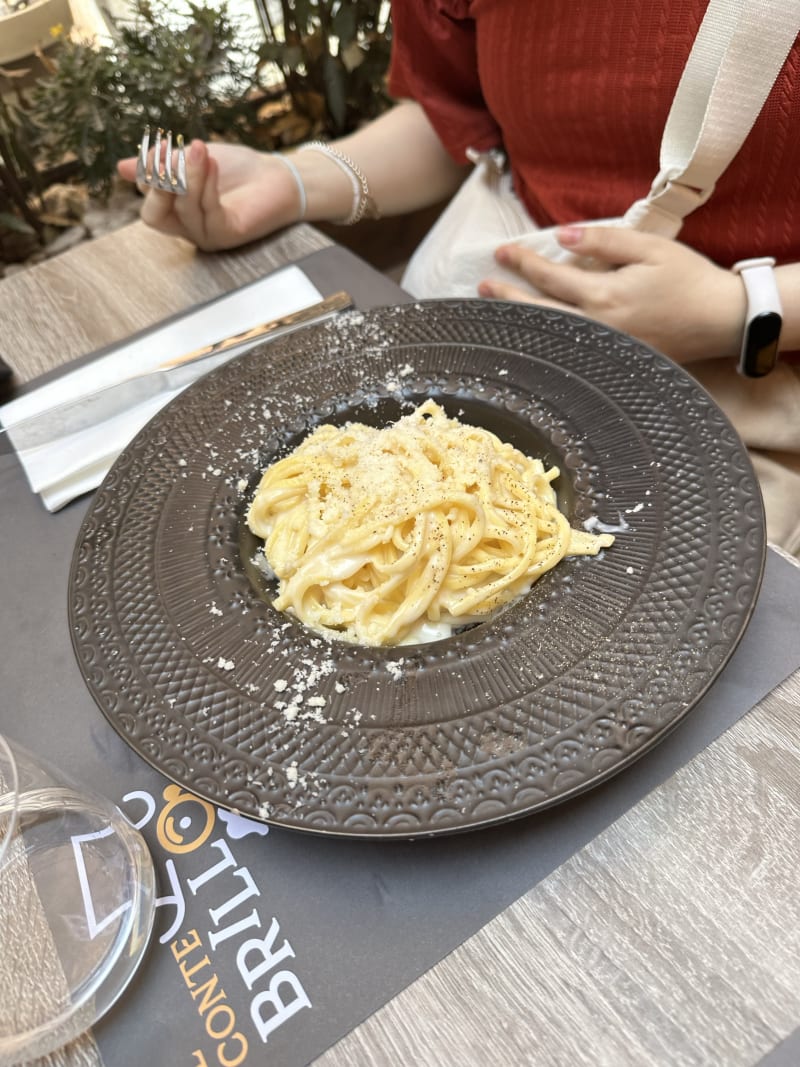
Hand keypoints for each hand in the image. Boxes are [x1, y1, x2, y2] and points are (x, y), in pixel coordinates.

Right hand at [116, 140, 301, 250]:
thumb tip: (121, 168)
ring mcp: (207, 235)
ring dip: (189, 175)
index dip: (147, 175)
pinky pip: (209, 212)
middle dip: (158, 183)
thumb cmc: (236, 171)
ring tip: (198, 147)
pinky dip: (207, 184)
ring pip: (184, 209)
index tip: (159, 145)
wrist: (278, 177)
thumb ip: (161, 166)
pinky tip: (210, 161)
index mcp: (175, 212)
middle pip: (153, 216)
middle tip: (168, 152)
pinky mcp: (228, 235)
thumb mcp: (191, 162)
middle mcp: (187, 229)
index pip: (147, 200)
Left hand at [477, 226, 746, 363]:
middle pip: (539, 314)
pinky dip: (544, 343)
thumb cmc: (689, 280)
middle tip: (481, 286)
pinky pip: (568, 352)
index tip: (501, 252)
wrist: (721, 320)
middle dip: (507, 298)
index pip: (550, 279)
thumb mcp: (649, 248)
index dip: (523, 264)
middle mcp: (595, 329)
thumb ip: (602, 242)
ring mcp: (602, 351)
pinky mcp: (612, 363)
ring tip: (496, 312)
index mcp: (603, 298)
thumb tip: (561, 238)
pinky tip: (532, 338)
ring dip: (520, 324)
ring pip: (549, 338)